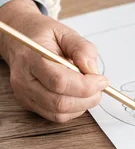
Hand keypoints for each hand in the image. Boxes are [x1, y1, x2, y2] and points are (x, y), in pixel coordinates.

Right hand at [0, 0, 107, 122]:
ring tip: (91, 89)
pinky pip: (54, 116)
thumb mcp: (65, 32)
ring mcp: (25, 95)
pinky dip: (73, 109)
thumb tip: (92, 70)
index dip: (85, 85)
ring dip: (82, 105)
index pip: (59, 81)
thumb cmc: (43, 35)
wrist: (20, 40)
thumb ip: (81, 48)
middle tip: (100, 86)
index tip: (102, 80)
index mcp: (31, 58)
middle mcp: (24, 81)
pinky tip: (79, 95)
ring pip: (57, 114)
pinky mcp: (29, 104)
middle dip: (87, 98)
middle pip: (58, 102)